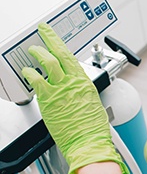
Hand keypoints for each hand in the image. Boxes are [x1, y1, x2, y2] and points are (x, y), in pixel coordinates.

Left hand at [22, 23, 128, 173]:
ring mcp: (61, 90)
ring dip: (39, 54)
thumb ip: (80, 94)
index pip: (71, 57)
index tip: (54, 36)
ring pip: (49, 63)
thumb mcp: (92, 105)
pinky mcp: (49, 100)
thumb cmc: (92, 129)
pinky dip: (30, 74)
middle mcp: (74, 82)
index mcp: (85, 83)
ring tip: (33, 51)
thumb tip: (74, 91)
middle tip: (43, 31)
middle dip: (50, 39)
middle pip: (61, 53)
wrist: (89, 142)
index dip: (60, 44)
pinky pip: (37, 81)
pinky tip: (26, 72)